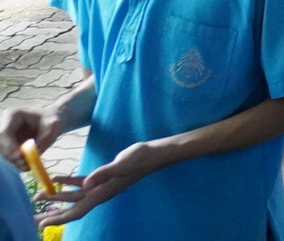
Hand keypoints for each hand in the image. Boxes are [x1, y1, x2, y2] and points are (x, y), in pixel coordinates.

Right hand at [0, 108, 61, 165]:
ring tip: (27, 167)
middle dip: (11, 156)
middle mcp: (5, 125)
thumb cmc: (53, 121)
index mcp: (14, 116)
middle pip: (1, 144)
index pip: (4, 133)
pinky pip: (8, 155)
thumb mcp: (54, 128)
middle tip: (24, 164)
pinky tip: (26, 166)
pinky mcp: (8, 144)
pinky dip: (16, 162)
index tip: (20, 156)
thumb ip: (44, 140)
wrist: (52, 122)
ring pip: (3, 152)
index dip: (8, 145)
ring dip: (13, 161)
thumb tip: (34, 155)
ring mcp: (5, 135)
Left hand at [38, 141, 158, 226]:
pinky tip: (57, 178)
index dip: (59, 219)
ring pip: (74, 197)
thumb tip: (84, 184)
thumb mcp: (122, 164)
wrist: (154, 154)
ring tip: (39, 197)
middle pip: (72, 208)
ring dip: (57, 197)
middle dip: (53, 213)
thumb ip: (103, 173)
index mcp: (102, 193)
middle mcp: (99, 193)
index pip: (77, 211)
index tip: (41, 224)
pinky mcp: (102, 177)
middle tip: (33, 214)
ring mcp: (101, 186)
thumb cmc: (140, 159)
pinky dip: (68, 182)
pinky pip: (81, 183)